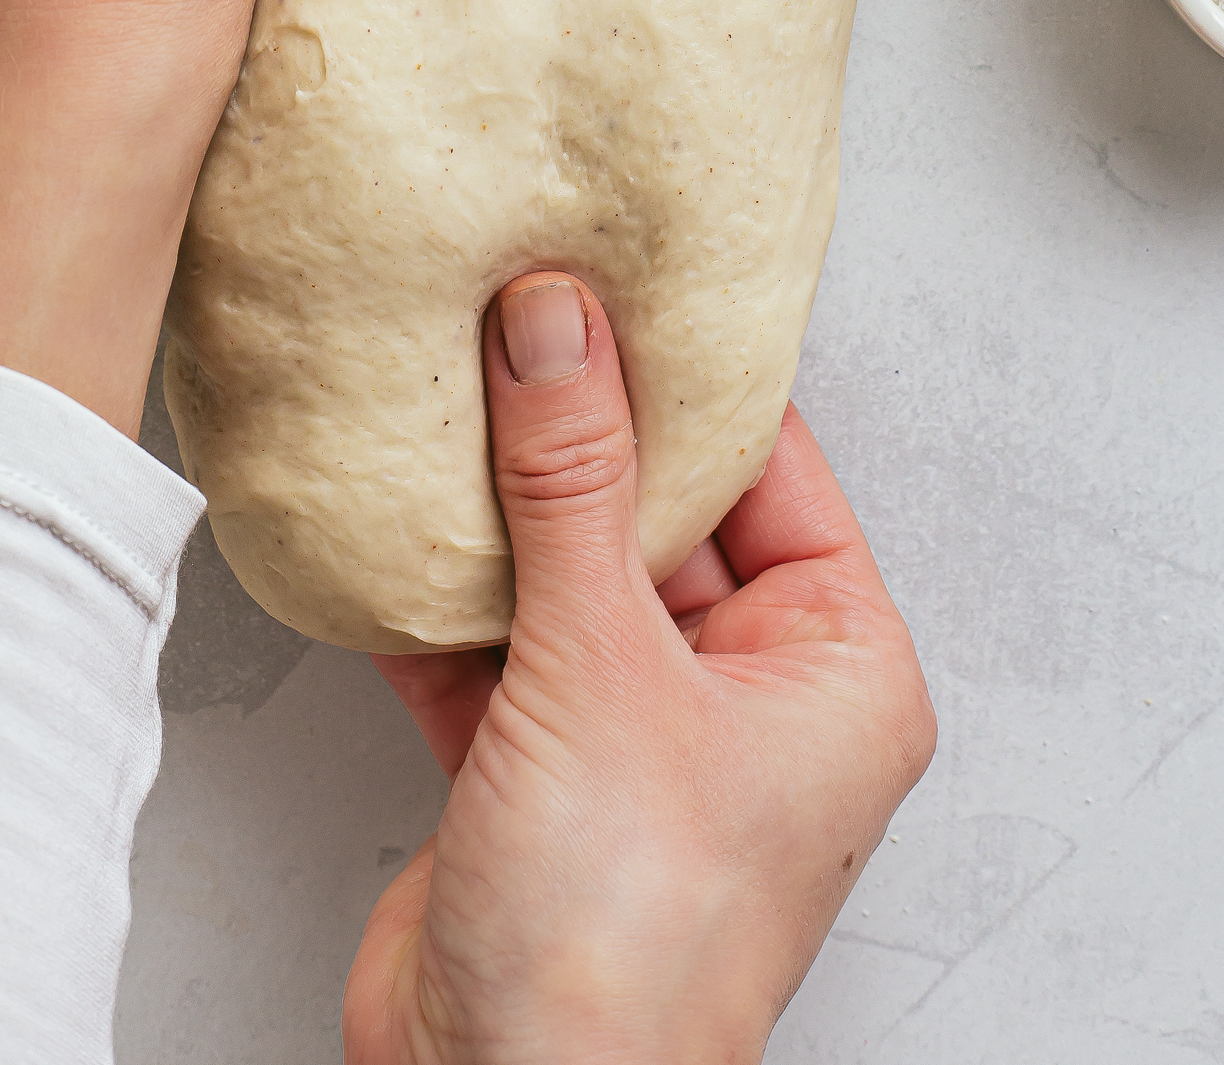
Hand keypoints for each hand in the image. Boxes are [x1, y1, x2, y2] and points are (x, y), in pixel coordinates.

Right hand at [347, 276, 934, 1064]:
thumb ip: (572, 482)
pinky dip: (442, 589)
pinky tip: (389, 514)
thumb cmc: (621, 952)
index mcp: (834, 672)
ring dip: (498, 504)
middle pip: (662, 509)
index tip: (611, 270)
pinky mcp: (539, 767)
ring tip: (434, 385)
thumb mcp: (603, 669)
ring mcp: (641, 734)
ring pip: (570, 569)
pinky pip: (495, 638)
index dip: (687, 370)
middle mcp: (749, 698)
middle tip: (504, 305)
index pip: (771, 467)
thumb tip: (558, 324)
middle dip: (575, 425)